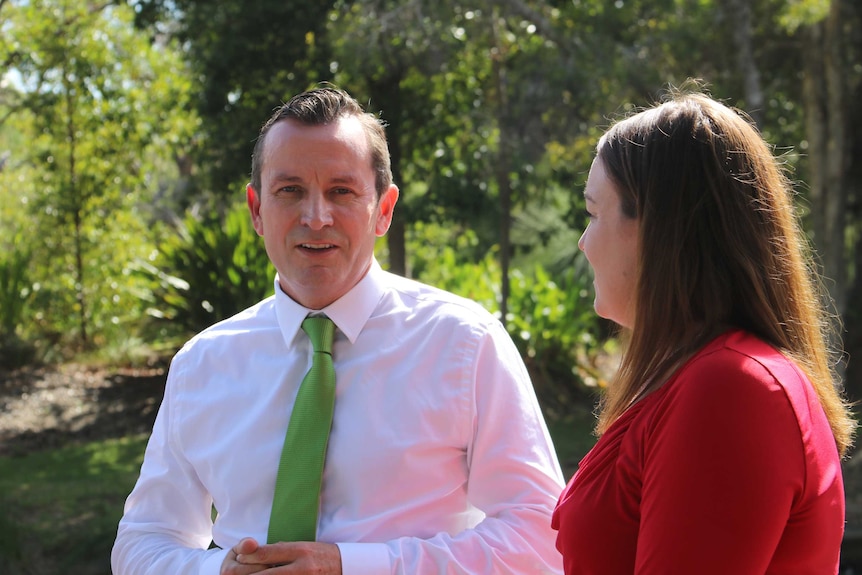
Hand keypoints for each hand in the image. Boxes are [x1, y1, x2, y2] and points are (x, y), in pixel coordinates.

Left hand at [221, 537, 341, 574]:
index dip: (250, 556)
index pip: (268, 553)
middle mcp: (301, 566)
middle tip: (236, 571)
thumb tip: (259, 553)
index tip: (239, 557)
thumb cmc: (323, 555)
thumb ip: (283, 549)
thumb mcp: (305, 546)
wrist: (346, 567)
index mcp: (300, 550)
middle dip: (248, 573)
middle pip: (266, 573)